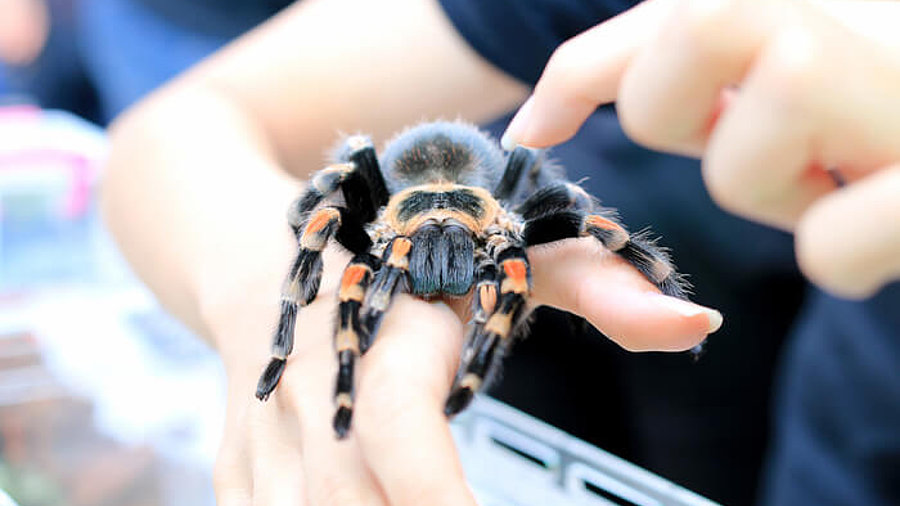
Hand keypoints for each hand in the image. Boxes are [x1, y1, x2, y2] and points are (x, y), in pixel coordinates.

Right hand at [210, 239, 719, 504]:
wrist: (260, 235)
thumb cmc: (398, 246)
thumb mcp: (501, 247)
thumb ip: (600, 285)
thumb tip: (702, 324)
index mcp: (379, 330)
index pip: (397, 421)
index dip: (436, 492)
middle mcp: (307, 385)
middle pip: (343, 502)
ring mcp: (257, 432)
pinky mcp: (233, 464)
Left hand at [502, 0, 899, 298]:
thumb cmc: (875, 89)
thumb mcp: (779, 50)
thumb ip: (664, 60)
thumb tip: (537, 118)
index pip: (659, 22)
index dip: (575, 78)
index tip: (532, 132)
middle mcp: (838, 14)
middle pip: (685, 59)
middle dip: (684, 120)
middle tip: (747, 129)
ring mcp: (889, 87)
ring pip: (745, 163)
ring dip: (780, 192)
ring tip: (846, 168)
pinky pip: (831, 247)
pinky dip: (841, 253)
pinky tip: (880, 221)